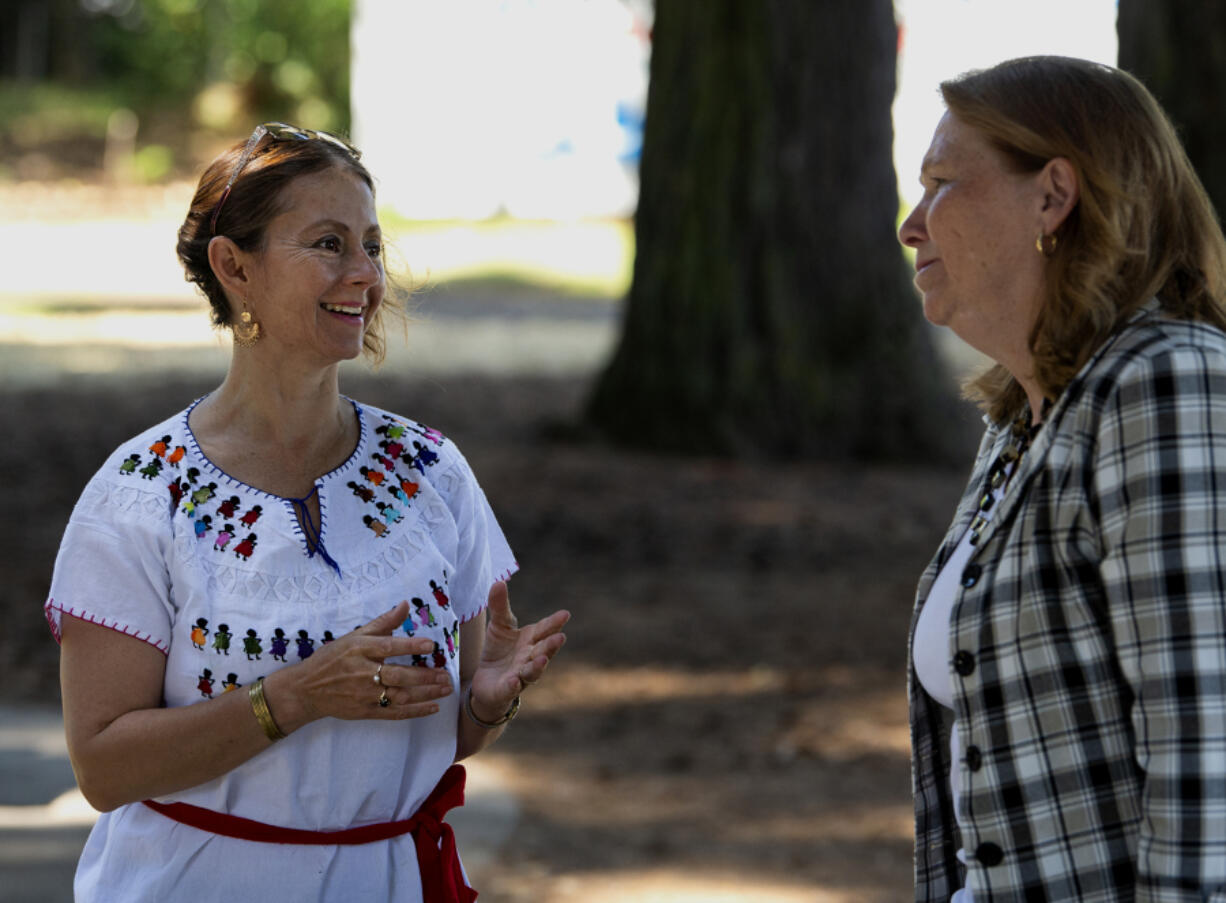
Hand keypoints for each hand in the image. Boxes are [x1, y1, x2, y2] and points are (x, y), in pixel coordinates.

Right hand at [273, 602, 452, 726]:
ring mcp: (364, 695)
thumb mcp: (354, 636)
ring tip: (445, 689)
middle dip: (423, 677)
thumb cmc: (332, 658)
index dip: (409, 646)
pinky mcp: (365, 712)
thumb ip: (382, 622)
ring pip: (399, 697)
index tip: (430, 644)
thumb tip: (406, 604)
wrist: (306, 690)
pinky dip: (415, 712)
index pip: (387, 647)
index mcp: (359, 650)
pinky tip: (433, 707)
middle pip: (397, 676)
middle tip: (445, 674)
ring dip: (425, 694)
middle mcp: (362, 673)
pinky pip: (394, 713)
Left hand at [468, 582, 569, 721]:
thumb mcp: (499, 626)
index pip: (544, 630)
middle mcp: (530, 658)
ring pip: (532, 671)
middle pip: (543, 651)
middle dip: (551, 645)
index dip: (554, 623)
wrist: (486, 682)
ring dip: (538, 666)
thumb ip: (500, 606)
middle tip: (560, 637)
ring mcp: (520, 675)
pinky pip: (511, 688)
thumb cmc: (499, 650)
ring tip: (541, 660)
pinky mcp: (505, 690)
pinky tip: (514, 681)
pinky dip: (513, 685)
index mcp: (531, 640)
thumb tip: (499, 581)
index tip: (565, 614)